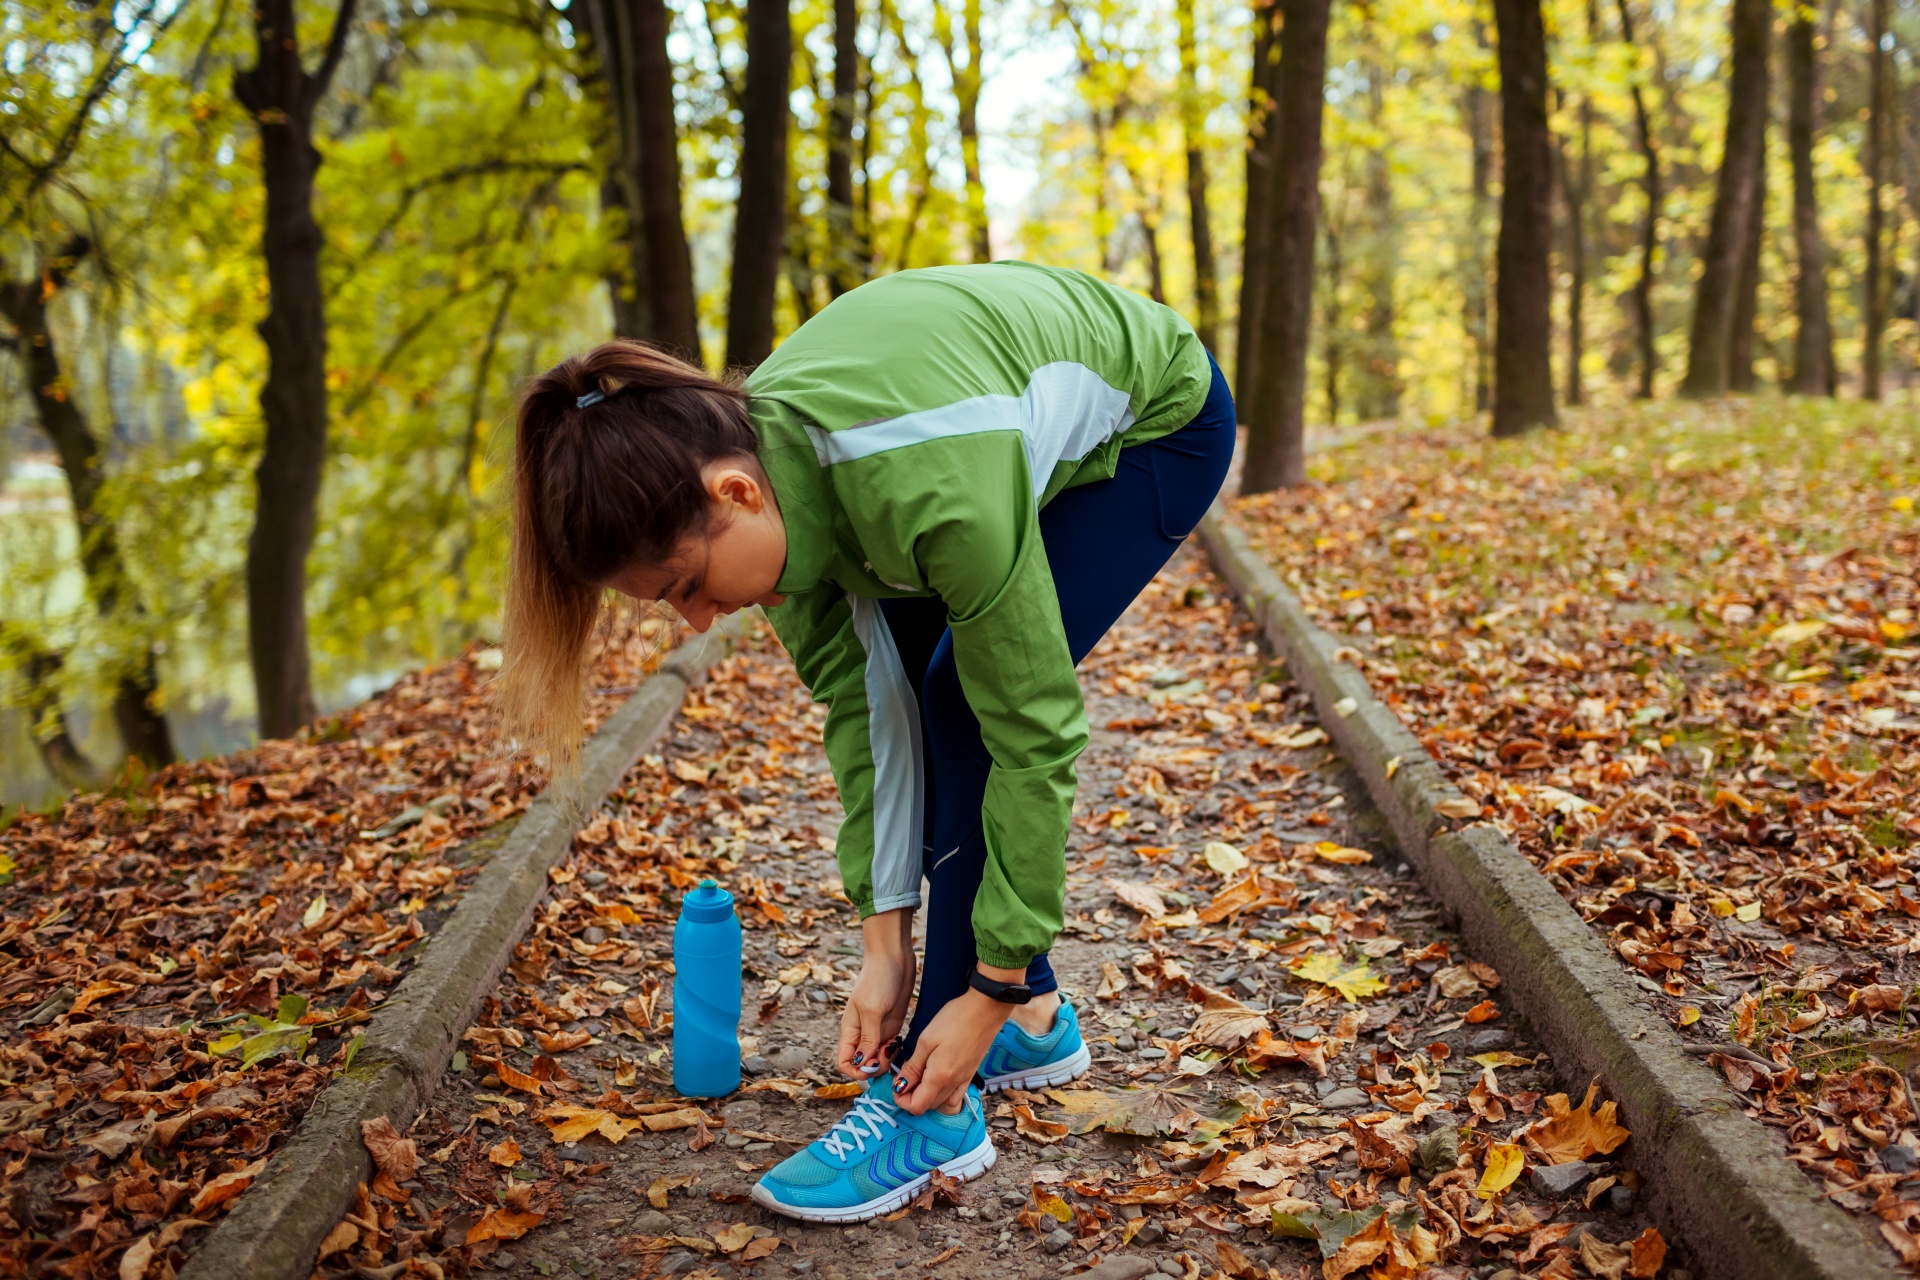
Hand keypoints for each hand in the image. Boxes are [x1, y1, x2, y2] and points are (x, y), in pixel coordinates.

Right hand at [835, 909, 915, 1078]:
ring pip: (877, 1058)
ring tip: (894, 1049)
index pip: (844, 1061)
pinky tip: (900, 1046)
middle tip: (887, 1056)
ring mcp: (877, 1030)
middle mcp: (862, 1033)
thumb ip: (868, 1038)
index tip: (871, 1066)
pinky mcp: (891, 1025)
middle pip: (862, 1063)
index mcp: (850, 1030)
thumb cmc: (878, 979)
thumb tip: (863, 1064)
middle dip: (874, 1067)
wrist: (895, 957)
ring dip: (886, 1061)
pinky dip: (894, 1053)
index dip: (855, 1070)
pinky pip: (890, 1049)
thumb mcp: (872, 1009)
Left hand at [893, 988, 1011, 1115]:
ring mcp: (963, 1081)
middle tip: (906, 1072)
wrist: (986, 1009)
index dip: (901, 1099)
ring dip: (926, 1096)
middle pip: (927, 1106)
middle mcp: (952, 1085)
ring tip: (921, 1074)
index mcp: (938, 1077)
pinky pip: (955, 1098)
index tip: (896, 1082)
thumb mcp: (926, 1040)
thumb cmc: (954, 1019)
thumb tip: (900, 1086)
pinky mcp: (970, 1075)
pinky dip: (943, 1096)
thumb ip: (913, 1067)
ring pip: (940, 1103)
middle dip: (911, 1096)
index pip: (916, 1107)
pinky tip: (938, 1079)